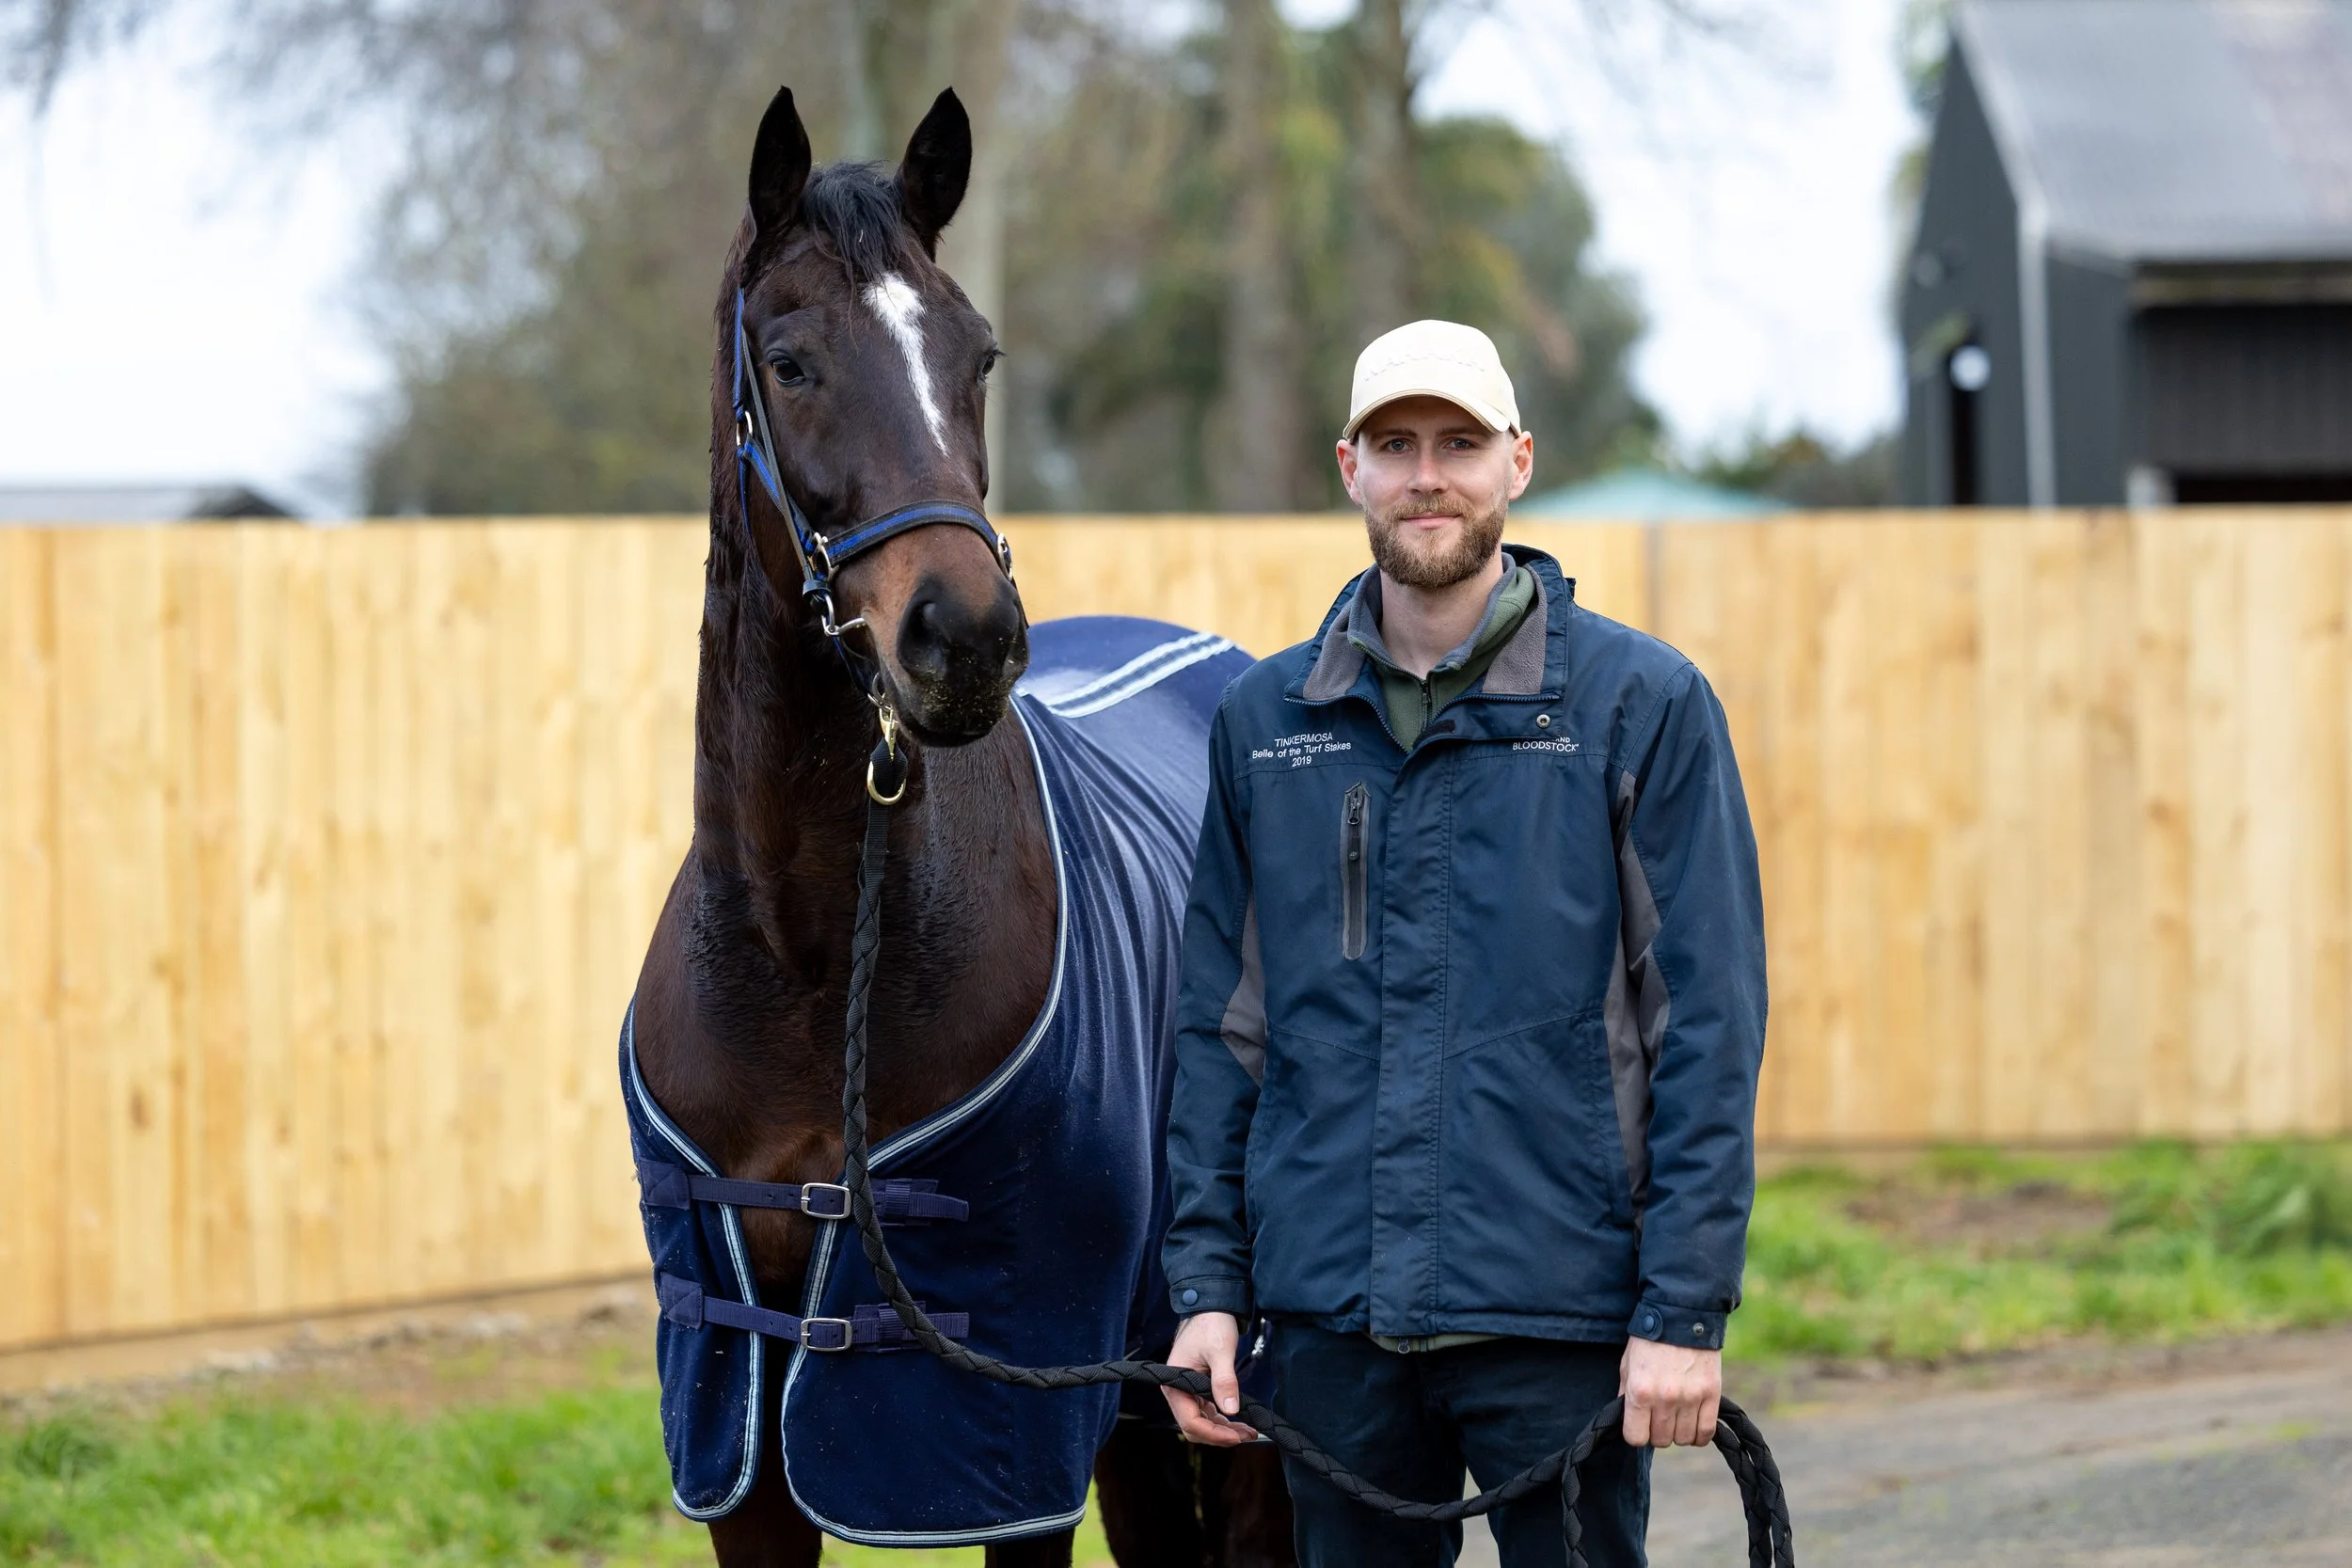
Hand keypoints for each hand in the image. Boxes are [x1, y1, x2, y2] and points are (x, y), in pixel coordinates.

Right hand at [1160, 1311, 1256, 1445]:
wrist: (1213, 1306)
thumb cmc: (1211, 1324)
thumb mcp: (1220, 1351)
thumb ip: (1224, 1381)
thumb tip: (1231, 1410)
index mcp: (1175, 1383)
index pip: (1190, 1421)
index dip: (1213, 1433)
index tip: (1236, 1436)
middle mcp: (1177, 1390)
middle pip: (1195, 1427)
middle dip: (1220, 1435)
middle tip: (1246, 1434)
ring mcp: (1187, 1390)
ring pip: (1202, 1422)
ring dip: (1223, 1430)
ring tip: (1247, 1430)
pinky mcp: (1198, 1388)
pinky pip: (1207, 1412)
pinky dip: (1222, 1419)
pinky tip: (1239, 1420)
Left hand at [1619, 1336, 1720, 1447]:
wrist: (1683, 1316)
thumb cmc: (1650, 1340)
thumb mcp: (1627, 1364)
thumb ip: (1625, 1394)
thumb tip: (1626, 1420)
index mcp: (1640, 1390)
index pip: (1635, 1437)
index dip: (1636, 1433)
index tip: (1639, 1424)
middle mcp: (1665, 1398)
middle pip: (1660, 1440)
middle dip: (1657, 1431)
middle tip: (1659, 1415)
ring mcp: (1690, 1398)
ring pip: (1683, 1439)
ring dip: (1678, 1431)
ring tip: (1676, 1415)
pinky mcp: (1712, 1395)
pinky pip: (1706, 1432)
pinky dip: (1699, 1433)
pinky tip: (1693, 1422)